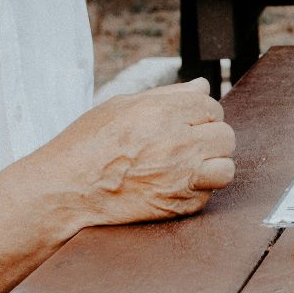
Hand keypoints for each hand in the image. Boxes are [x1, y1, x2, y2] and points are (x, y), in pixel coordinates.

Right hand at [30, 77, 235, 229]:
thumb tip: (202, 87)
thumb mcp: (121, 106)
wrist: (66, 191)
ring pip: (227, 166)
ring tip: (191, 166)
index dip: (200, 113)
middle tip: (188, 144)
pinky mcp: (178, 205)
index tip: (186, 122)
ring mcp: (180, 176)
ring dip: (213, 165)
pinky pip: (209, 196)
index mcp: (163, 113)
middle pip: (225, 135)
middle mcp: (177, 143)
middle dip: (210, 137)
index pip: (210, 105)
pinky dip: (198, 191)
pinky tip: (175, 185)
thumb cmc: (87, 145)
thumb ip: (168, 95)